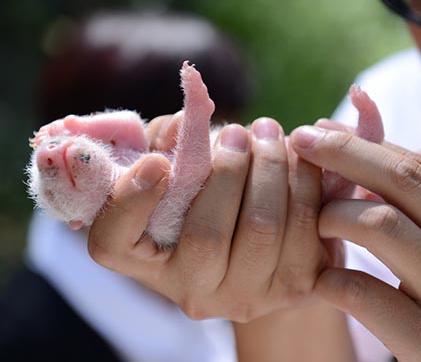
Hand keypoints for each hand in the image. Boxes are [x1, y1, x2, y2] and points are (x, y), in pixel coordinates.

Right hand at [88, 117, 330, 321]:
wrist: (267, 242)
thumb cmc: (207, 194)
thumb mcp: (178, 166)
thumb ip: (168, 143)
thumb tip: (182, 123)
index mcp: (146, 261)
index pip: (113, 243)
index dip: (131, 202)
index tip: (156, 162)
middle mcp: (192, 292)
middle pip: (207, 234)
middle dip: (228, 170)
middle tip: (239, 129)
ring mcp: (246, 298)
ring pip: (263, 229)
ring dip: (271, 168)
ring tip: (270, 133)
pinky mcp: (296, 290)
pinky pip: (306, 230)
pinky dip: (306, 183)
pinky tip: (301, 158)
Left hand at [289, 124, 420, 361]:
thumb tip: (379, 152)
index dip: (365, 144)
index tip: (325, 131)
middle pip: (400, 179)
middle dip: (342, 152)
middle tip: (302, 140)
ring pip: (380, 224)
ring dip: (334, 214)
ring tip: (318, 221)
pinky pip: (361, 292)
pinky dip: (330, 277)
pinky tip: (323, 278)